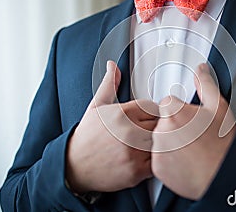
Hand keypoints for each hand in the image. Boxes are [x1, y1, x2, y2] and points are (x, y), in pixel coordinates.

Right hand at [66, 61, 158, 193]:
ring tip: (147, 144)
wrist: (74, 166)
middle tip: (148, 132)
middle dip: (157, 127)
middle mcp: (130, 131)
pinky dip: (155, 160)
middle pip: (160, 124)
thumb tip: (112, 65)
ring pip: (162, 142)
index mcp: (123, 112)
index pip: (154, 106)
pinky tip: (145, 157)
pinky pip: (158, 162)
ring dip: (159, 144)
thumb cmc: (87, 136)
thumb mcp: (96, 106)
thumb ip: (109, 84)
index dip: (153, 112)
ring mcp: (134, 151)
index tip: (148, 118)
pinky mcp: (136, 170)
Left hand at [152, 63, 235, 199]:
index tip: (192, 121)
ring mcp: (158, 150)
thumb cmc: (223, 144)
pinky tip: (185, 161)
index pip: (168, 104)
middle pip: (162, 121)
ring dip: (170, 142)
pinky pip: (159, 158)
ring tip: (192, 150)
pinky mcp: (157, 168)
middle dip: (175, 126)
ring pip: (159, 140)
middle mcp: (161, 131)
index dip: (181, 111)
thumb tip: (201, 70)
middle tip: (194, 136)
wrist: (224, 175)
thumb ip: (206, 85)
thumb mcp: (219, 108)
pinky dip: (168, 159)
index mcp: (173, 112)